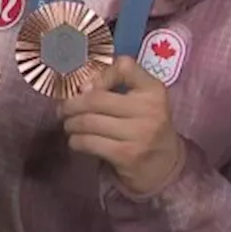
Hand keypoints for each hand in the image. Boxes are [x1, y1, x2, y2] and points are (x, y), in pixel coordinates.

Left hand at [58, 55, 183, 195]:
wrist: (166, 164)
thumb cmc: (146, 127)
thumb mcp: (142, 101)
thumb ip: (117, 87)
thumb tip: (82, 88)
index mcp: (153, 89)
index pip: (124, 67)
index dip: (100, 75)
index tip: (87, 87)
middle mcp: (149, 109)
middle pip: (96, 98)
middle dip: (72, 104)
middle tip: (63, 109)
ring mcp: (139, 133)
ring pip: (88, 122)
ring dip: (71, 124)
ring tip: (69, 125)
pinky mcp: (127, 155)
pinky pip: (89, 143)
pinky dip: (76, 141)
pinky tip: (76, 141)